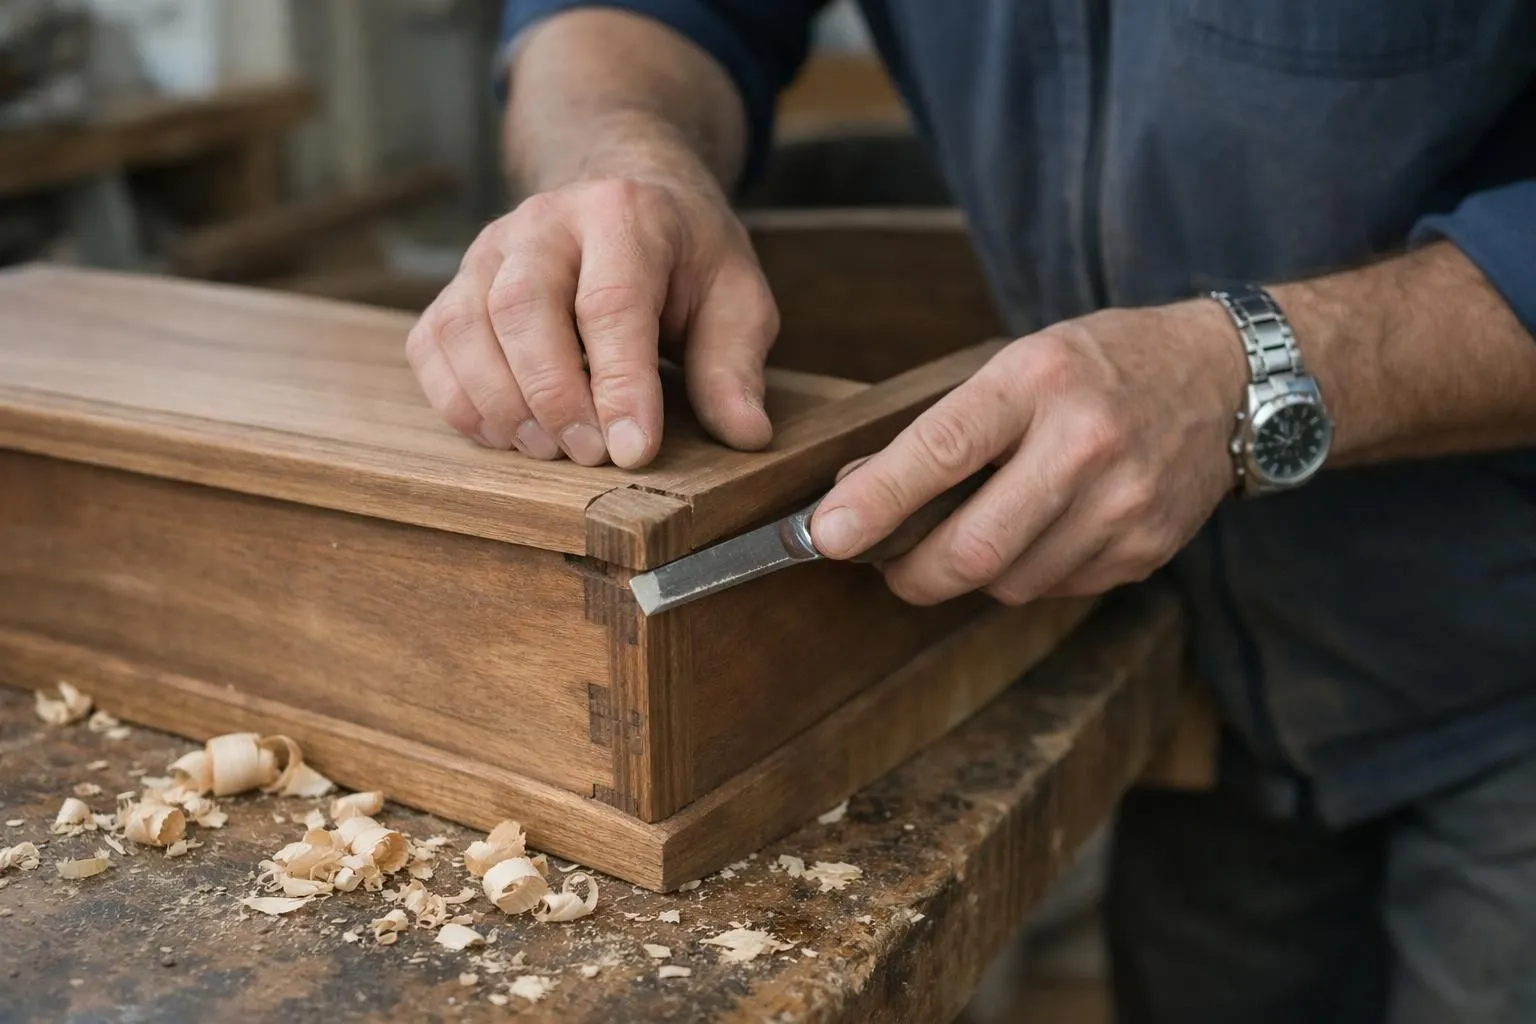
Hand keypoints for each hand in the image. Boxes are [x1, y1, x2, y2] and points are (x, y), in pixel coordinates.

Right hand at [405, 174, 777, 466]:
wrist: (626, 198)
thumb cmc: (685, 260)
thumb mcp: (735, 297)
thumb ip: (734, 364)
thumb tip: (746, 433)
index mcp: (625, 214)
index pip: (611, 302)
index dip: (620, 385)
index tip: (633, 450)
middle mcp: (545, 221)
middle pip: (523, 307)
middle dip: (552, 395)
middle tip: (587, 456)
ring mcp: (490, 250)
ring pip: (466, 325)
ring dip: (500, 403)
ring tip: (547, 451)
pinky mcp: (457, 284)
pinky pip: (432, 344)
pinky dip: (456, 400)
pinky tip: (501, 434)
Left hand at [809, 300, 1248, 604]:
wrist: (1224, 380)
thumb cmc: (1100, 366)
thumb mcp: (1019, 364)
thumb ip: (944, 428)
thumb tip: (854, 493)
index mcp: (1038, 381)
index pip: (940, 449)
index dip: (875, 501)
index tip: (826, 535)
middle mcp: (1086, 443)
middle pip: (974, 548)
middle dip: (911, 573)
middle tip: (888, 566)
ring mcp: (1124, 504)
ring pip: (1009, 583)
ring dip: (973, 574)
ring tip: (978, 532)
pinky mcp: (1147, 550)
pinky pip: (1056, 589)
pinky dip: (1028, 574)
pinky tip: (1041, 532)